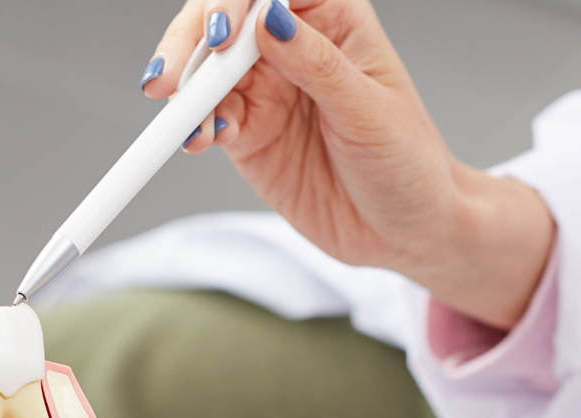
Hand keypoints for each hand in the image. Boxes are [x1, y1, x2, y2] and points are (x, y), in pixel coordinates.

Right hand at [144, 0, 553, 326]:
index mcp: (331, 18)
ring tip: (184, 119)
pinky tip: (198, 139)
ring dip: (186, 90)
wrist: (406, 231)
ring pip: (206, 69)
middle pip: (223, 20)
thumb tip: (270, 19)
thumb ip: (317, 65)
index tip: (223, 33)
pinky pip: (207, 117)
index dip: (236, 2)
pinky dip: (193, 126)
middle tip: (172, 77)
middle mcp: (292, 45)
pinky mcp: (247, 132)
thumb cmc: (408, 162)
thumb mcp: (369, 112)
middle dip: (192, 42)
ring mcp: (265, 88)